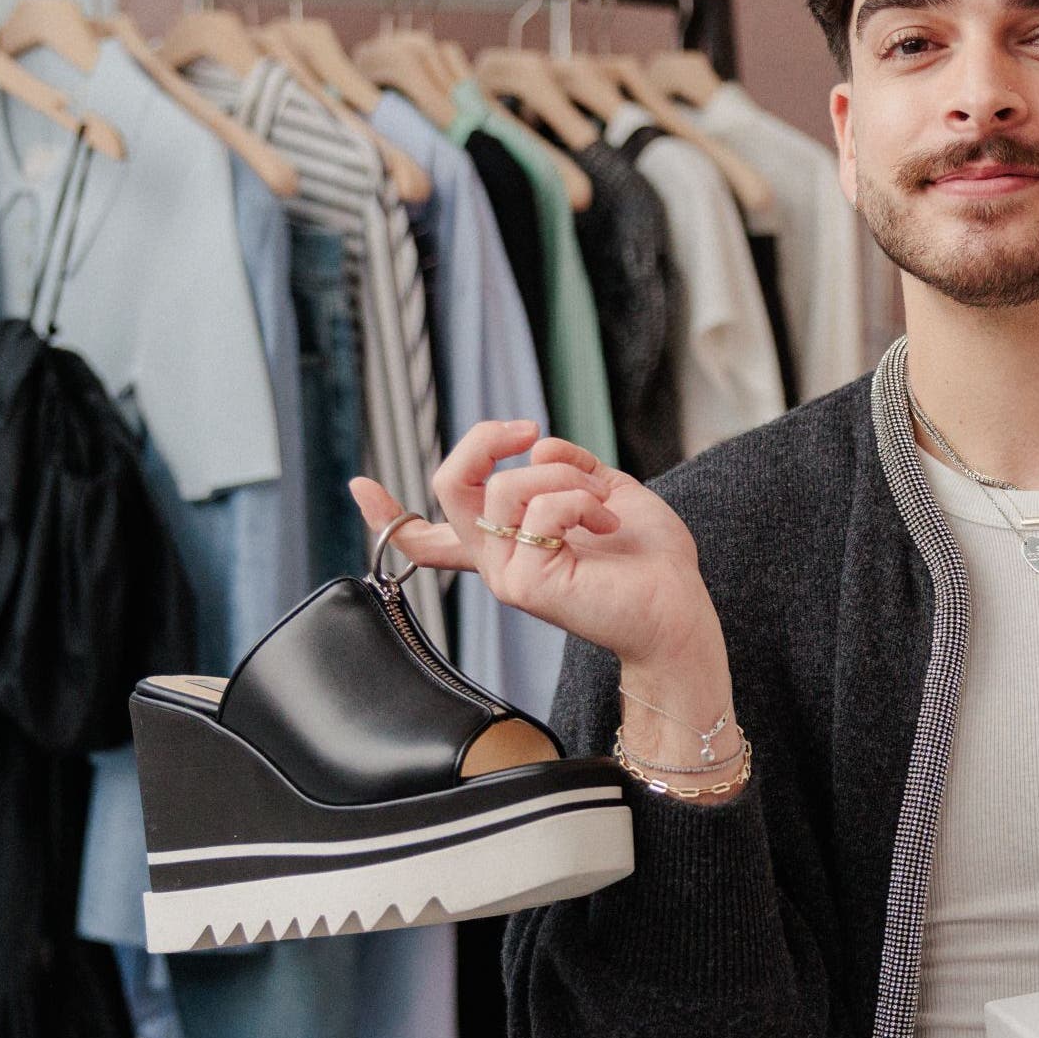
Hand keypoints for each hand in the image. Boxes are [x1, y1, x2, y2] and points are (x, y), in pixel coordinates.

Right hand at [350, 420, 721, 672]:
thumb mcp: (602, 490)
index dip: (388, 515)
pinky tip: (606, 524)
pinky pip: (538, 511)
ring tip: (601, 507)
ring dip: (565, 478)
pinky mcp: (523, 585)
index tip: (358, 486)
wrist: (679, 607)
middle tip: (528, 430)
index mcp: (508, 544)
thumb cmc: (650, 558)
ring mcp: (505, 576)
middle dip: (483, 440)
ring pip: (502, 489)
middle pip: (449, 486)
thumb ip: (563, 466)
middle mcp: (497, 562)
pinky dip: (580, 501)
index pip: (430, 537)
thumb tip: (534, 445)